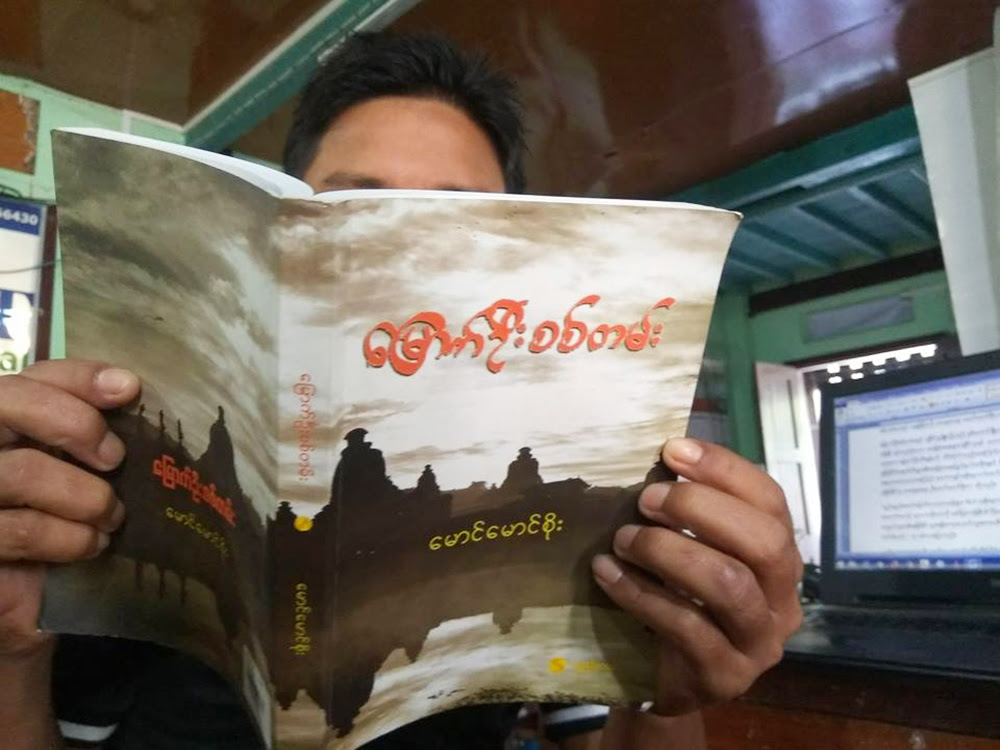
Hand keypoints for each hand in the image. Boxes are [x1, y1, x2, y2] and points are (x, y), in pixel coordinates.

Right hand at [0, 360, 136, 657]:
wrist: (19, 604)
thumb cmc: (52, 531)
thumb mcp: (75, 476)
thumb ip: (87, 434)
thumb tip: (128, 388)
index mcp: (0, 424)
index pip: (29, 376)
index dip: (77, 376)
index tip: (129, 389)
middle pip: (6, 401)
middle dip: (73, 423)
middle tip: (115, 457)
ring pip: (21, 471)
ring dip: (84, 496)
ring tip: (111, 516)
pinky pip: (22, 529)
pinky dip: (69, 537)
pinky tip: (91, 545)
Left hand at [592, 438, 802, 715]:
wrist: (667, 681)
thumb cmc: (680, 601)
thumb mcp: (691, 552)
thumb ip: (690, 515)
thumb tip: (660, 457)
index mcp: (780, 557)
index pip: (771, 501)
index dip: (725, 469)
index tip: (673, 450)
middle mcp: (782, 599)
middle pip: (764, 541)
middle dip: (699, 509)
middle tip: (646, 499)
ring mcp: (759, 642)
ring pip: (728, 583)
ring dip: (668, 551)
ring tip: (623, 538)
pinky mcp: (726, 674)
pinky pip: (686, 626)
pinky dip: (640, 593)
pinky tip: (607, 572)